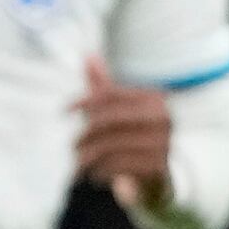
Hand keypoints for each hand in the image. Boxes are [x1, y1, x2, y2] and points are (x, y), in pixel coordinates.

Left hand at [73, 60, 172, 208]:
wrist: (155, 174)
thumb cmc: (129, 135)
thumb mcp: (116, 109)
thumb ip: (103, 86)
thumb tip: (87, 54)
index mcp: (154, 98)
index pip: (112, 93)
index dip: (85, 100)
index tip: (65, 111)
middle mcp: (163, 117)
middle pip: (109, 120)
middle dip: (85, 134)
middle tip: (72, 145)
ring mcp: (163, 142)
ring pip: (111, 145)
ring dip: (89, 156)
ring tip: (79, 161)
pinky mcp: (159, 166)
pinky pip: (119, 166)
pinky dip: (101, 170)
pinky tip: (95, 173)